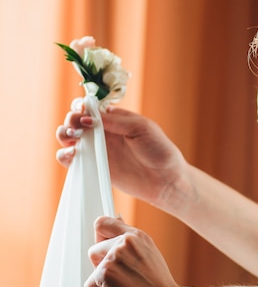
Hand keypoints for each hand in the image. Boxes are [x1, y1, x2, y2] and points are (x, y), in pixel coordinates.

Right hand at [56, 102, 189, 210]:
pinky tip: (71, 155)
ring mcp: (97, 150)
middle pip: (76, 120)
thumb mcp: (141, 128)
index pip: (90, 107)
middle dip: (70, 120)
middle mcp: (103, 132)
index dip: (81, 106)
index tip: (82, 111)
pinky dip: (65, 156)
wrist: (166, 180)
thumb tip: (88, 118)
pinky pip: (72, 160)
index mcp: (114, 118)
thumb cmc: (159, 150)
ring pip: (69, 138)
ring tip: (72, 140)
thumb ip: (115, 121)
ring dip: (63, 135)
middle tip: (76, 128)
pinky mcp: (94, 168)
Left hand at [85, 216, 177, 286]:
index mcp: (137, 236)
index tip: (101, 248)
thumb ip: (131, 244)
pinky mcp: (105, 272)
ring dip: (100, 281)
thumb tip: (116, 230)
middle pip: (95, 248)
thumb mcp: (150, 256)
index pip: (104, 223)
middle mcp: (125, 241)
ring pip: (93, 266)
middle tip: (116, 278)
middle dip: (101, 265)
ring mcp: (114, 255)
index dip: (99, 237)